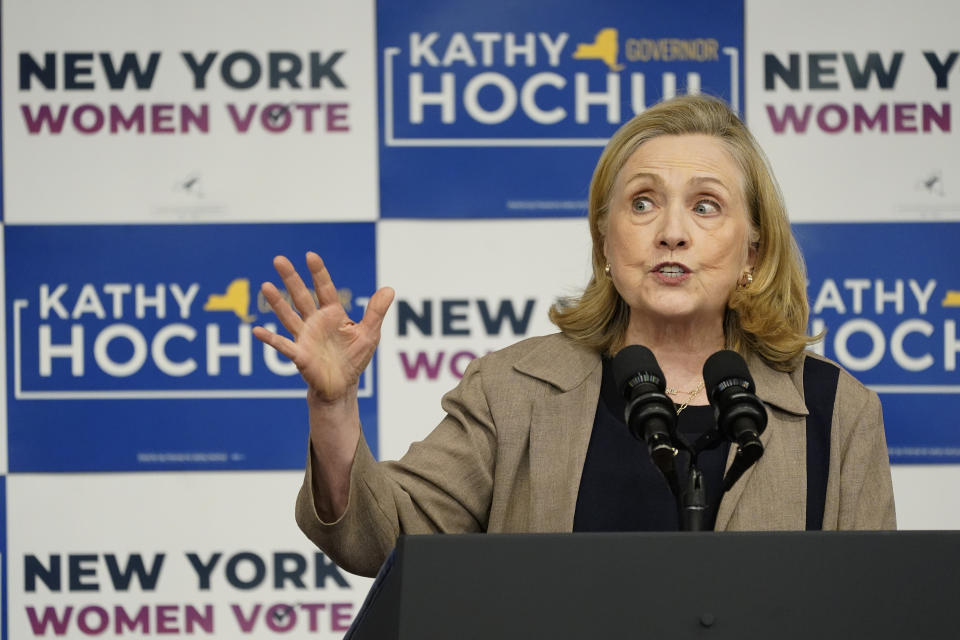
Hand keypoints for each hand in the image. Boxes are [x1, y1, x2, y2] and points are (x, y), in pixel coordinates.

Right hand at [252, 252, 394, 404]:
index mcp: (332, 314)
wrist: (342, 385)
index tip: (310, 256)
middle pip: (301, 296)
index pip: (324, 289)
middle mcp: (315, 322)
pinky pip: (283, 346)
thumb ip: (376, 312)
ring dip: (277, 302)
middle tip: (278, 259)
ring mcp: (305, 337)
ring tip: (265, 286)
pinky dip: (270, 339)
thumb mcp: (369, 333)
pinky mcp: (299, 355)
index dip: (318, 273)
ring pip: (288, 316)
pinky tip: (257, 330)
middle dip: (291, 278)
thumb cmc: (354, 358)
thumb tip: (389, 289)